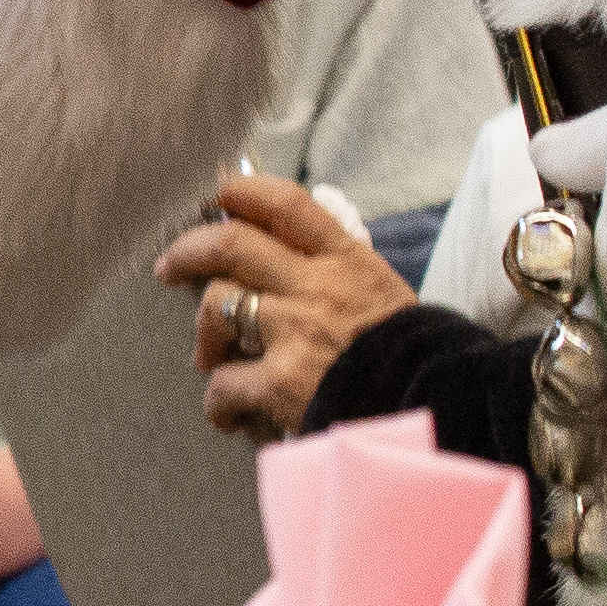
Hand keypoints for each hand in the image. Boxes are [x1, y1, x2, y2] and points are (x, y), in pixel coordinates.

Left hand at [157, 173, 412, 440]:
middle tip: (169, 266)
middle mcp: (315, 285)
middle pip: (231, 244)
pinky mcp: (282, 381)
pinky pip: (225, 383)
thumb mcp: (380, 292)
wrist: (437, 407)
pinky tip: (230, 414)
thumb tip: (284, 264)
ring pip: (218, 305)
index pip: (287, 204)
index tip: (219, 194)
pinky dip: (220, 401)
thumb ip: (335, 273)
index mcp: (345, 260)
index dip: (243, 191)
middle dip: (189, 250)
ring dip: (204, 334)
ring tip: (210, 358)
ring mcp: (295, 330)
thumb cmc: (411, 356)